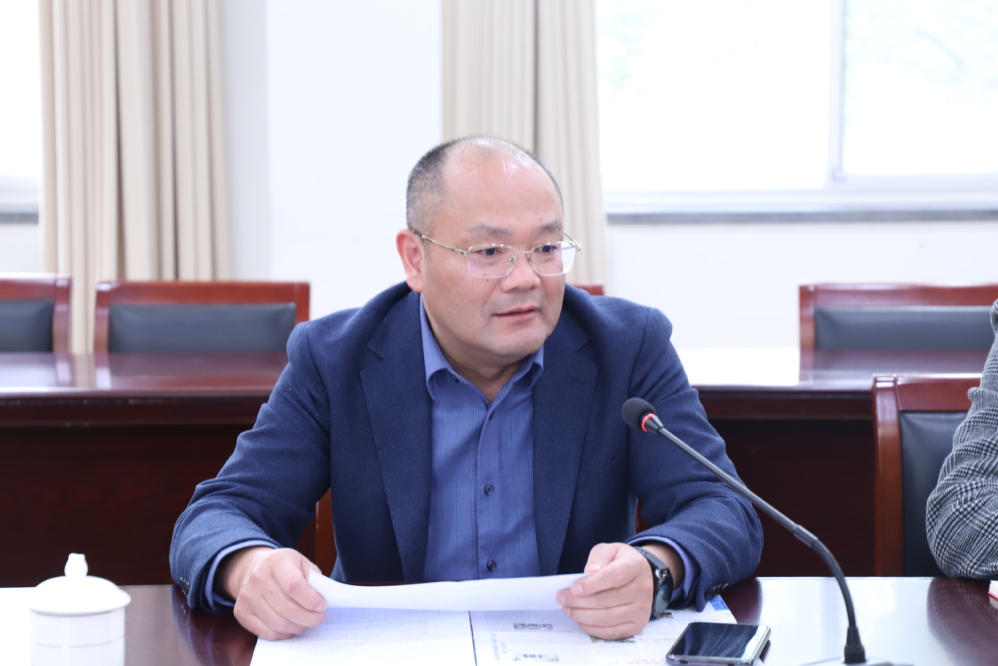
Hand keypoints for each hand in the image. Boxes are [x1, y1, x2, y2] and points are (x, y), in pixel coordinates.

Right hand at [219, 546, 327, 639]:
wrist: (254, 568)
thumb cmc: (284, 567)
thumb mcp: (301, 563)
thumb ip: (313, 580)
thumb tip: (322, 603)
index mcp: (276, 562)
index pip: (293, 585)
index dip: (311, 600)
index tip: (323, 606)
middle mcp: (257, 578)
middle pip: (287, 608)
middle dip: (309, 618)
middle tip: (320, 617)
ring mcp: (247, 596)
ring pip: (278, 624)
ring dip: (298, 627)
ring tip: (308, 622)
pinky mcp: (241, 612)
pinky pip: (266, 632)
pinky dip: (284, 634)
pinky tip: (293, 626)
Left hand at [556, 542, 681, 639]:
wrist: (643, 575)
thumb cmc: (620, 562)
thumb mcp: (610, 550)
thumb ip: (598, 558)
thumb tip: (589, 572)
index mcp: (636, 566)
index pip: (614, 577)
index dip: (592, 584)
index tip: (573, 588)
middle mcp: (642, 590)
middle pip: (608, 600)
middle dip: (580, 602)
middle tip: (562, 598)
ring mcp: (641, 610)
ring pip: (608, 618)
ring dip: (583, 616)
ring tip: (567, 609)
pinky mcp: (637, 625)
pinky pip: (612, 632)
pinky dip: (593, 628)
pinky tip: (580, 620)